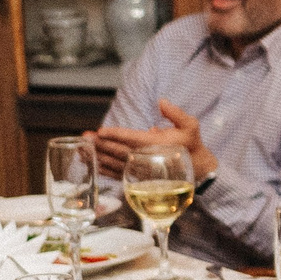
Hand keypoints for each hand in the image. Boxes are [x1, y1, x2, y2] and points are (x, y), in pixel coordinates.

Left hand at [91, 99, 216, 182]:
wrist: (198, 170)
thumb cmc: (192, 145)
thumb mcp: (191, 125)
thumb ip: (175, 113)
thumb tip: (161, 102)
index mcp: (158, 145)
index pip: (133, 139)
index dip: (116, 135)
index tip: (101, 132)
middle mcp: (147, 159)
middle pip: (119, 151)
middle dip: (101, 144)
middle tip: (85, 138)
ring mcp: (142, 170)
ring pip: (116, 164)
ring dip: (98, 157)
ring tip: (82, 150)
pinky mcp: (139, 177)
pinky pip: (119, 174)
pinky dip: (104, 170)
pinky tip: (92, 164)